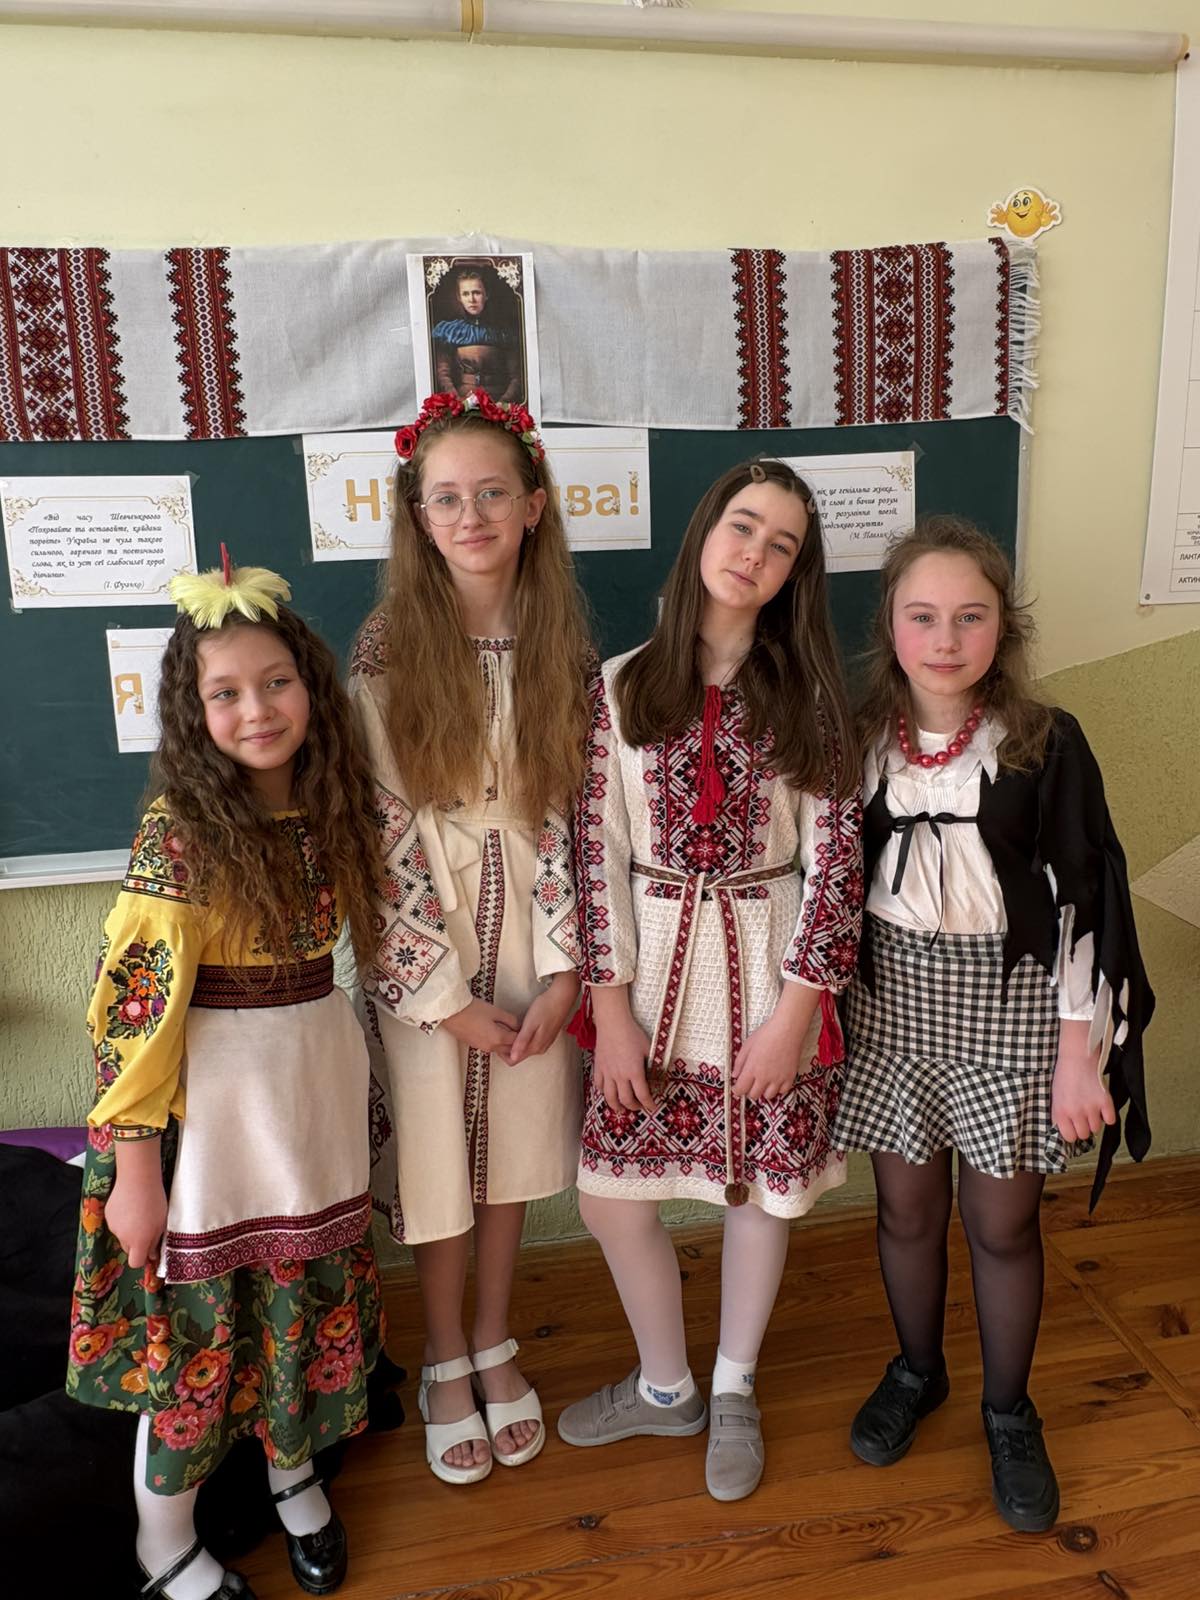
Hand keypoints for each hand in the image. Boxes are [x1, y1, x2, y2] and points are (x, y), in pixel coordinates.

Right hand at [104, 1137, 167, 1268]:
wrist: (137, 1178)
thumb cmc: (155, 1199)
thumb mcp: (162, 1222)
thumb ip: (155, 1241)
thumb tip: (152, 1255)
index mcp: (138, 1242)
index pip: (135, 1263)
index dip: (142, 1259)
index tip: (149, 1251)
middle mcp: (123, 1237)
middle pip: (129, 1249)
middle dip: (137, 1244)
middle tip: (147, 1228)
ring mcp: (113, 1226)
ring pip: (122, 1235)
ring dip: (129, 1230)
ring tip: (139, 1212)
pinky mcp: (107, 1215)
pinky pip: (116, 1224)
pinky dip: (122, 1219)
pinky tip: (130, 1206)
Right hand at [441, 997, 519, 1060]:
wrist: (450, 1012)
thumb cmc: (472, 1009)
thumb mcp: (495, 1011)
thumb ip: (510, 1019)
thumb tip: (519, 1025)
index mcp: (498, 1039)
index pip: (517, 1040)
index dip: (523, 1033)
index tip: (526, 1026)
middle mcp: (491, 1047)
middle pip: (510, 1050)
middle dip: (517, 1043)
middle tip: (521, 1031)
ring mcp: (482, 1047)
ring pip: (500, 1050)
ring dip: (507, 1043)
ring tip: (510, 1030)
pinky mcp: (475, 1045)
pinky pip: (491, 1047)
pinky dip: (498, 1043)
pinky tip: (497, 1031)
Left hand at [509, 972, 579, 1064]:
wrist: (561, 998)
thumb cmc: (545, 1008)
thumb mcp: (530, 1024)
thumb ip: (522, 1042)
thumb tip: (513, 1058)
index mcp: (535, 1047)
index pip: (514, 1060)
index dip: (503, 1053)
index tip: (499, 1039)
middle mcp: (540, 1049)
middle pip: (519, 1055)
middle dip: (509, 1046)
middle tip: (504, 1031)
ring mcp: (544, 1044)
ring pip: (525, 1049)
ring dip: (516, 1042)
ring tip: (512, 1028)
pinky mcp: (546, 1037)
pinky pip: (531, 1043)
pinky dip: (523, 1038)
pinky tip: (522, 1027)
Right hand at [591, 986, 654, 1115]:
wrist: (613, 1023)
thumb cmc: (633, 1034)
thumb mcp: (649, 1048)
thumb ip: (654, 1064)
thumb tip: (660, 1074)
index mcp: (635, 1072)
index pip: (643, 1095)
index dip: (649, 1104)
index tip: (653, 1107)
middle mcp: (620, 1076)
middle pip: (626, 1100)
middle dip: (634, 1107)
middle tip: (639, 1107)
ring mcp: (607, 1073)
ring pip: (610, 1097)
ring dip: (616, 1106)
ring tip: (621, 1109)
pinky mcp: (599, 1067)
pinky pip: (599, 1085)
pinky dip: (604, 1092)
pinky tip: (608, 1093)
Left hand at [731, 1013, 804, 1101]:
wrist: (787, 1029)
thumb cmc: (767, 1034)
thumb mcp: (747, 1045)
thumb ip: (739, 1062)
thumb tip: (735, 1074)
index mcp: (751, 1069)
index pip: (741, 1090)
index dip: (737, 1090)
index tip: (737, 1087)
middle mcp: (764, 1077)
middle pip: (754, 1095)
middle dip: (749, 1090)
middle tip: (750, 1082)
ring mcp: (778, 1079)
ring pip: (768, 1096)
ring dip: (764, 1091)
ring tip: (764, 1081)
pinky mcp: (790, 1077)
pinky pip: (782, 1092)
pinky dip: (778, 1089)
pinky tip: (776, 1081)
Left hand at [1052, 1022, 1115, 1143]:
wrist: (1077, 1057)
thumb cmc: (1064, 1076)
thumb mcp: (1055, 1097)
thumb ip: (1060, 1115)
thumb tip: (1066, 1131)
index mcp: (1060, 1112)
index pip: (1069, 1137)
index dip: (1072, 1132)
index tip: (1073, 1126)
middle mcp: (1076, 1113)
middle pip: (1084, 1134)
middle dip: (1084, 1127)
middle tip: (1083, 1116)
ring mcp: (1091, 1108)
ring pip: (1097, 1128)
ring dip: (1095, 1121)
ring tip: (1091, 1108)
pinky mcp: (1105, 1102)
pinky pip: (1110, 1120)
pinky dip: (1108, 1115)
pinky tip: (1102, 1107)